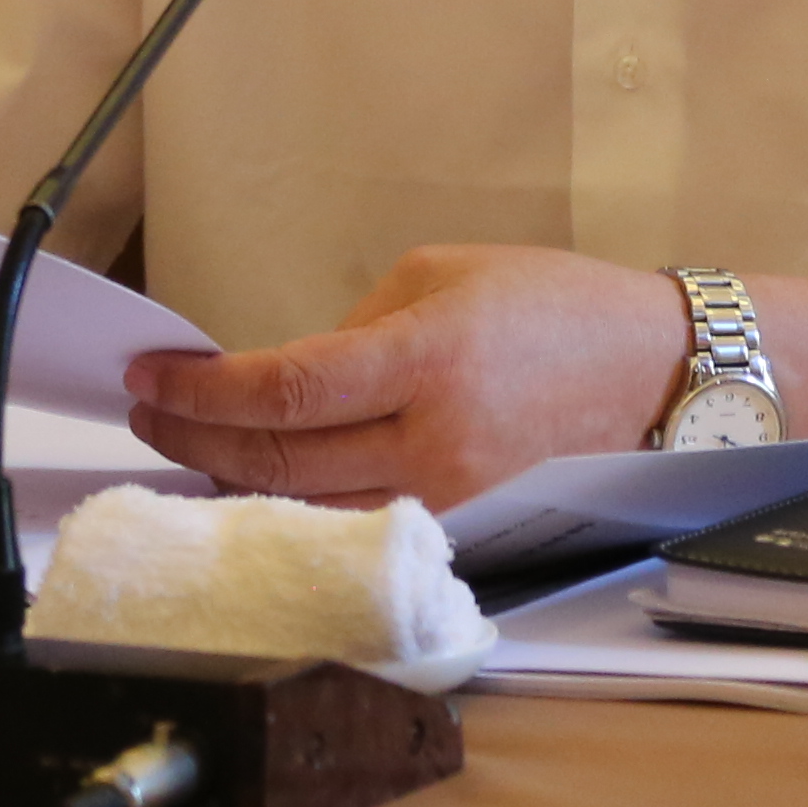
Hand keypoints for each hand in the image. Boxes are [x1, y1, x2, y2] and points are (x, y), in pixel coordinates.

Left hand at [122, 243, 685, 509]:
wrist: (657, 375)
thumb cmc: (557, 310)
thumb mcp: (446, 275)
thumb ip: (359, 327)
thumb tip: (289, 377)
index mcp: (427, 358)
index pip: (286, 389)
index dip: (203, 391)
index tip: (150, 376)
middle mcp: (434, 441)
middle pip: (280, 458)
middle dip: (197, 436)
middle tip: (151, 412)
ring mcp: (449, 498)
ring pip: (308, 509)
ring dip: (233, 480)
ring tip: (186, 450)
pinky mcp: (463, 532)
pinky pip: (356, 528)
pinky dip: (296, 510)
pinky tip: (261, 487)